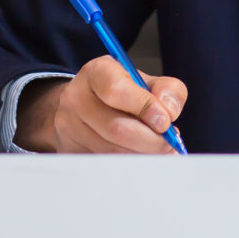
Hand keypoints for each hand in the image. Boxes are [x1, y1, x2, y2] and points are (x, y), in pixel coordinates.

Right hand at [14, 56, 187, 153]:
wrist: (83, 105)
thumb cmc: (118, 91)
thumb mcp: (144, 80)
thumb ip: (167, 90)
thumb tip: (169, 111)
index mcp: (96, 73)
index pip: (116, 91)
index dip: (145, 107)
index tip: (165, 120)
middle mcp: (76, 98)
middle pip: (116, 128)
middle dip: (150, 141)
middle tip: (169, 144)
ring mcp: (70, 126)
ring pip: (113, 151)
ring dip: (142, 154)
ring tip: (156, 149)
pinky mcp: (71, 149)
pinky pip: (106, 164)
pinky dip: (130, 163)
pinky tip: (139, 154)